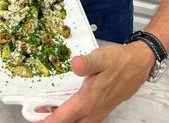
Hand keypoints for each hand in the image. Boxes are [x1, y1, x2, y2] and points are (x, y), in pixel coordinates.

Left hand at [34, 42, 154, 122]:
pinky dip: (75, 117)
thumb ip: (87, 63)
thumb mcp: (102, 58)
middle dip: (54, 121)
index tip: (36, 121)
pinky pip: (85, 118)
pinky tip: (71, 107)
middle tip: (39, 116)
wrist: (139, 63)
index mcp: (88, 101)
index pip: (63, 117)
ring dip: (65, 119)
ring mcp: (99, 111)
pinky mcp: (103, 107)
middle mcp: (93, 110)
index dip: (48, 121)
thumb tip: (74, 65)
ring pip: (79, 122)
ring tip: (51, 112)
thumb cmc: (120, 61)